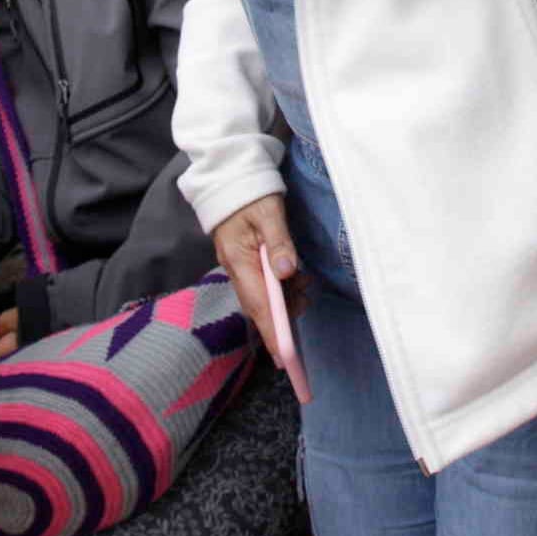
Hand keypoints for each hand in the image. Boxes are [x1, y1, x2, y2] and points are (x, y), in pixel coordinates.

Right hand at [209, 193, 302, 367]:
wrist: (230, 178)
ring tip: (305, 283)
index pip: (258, 305)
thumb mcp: (269, 213)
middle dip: (284, 314)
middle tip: (307, 297)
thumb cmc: (251, 193)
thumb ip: (279, 243)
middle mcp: (236, 270)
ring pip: (263, 298)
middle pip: (260, 307)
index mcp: (238, 261)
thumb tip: (287, 273)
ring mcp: (240, 268)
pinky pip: (264, 286)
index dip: (272, 333)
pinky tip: (296, 277)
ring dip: (286, 299)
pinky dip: (281, 289)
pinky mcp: (246, 264)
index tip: (284, 357)